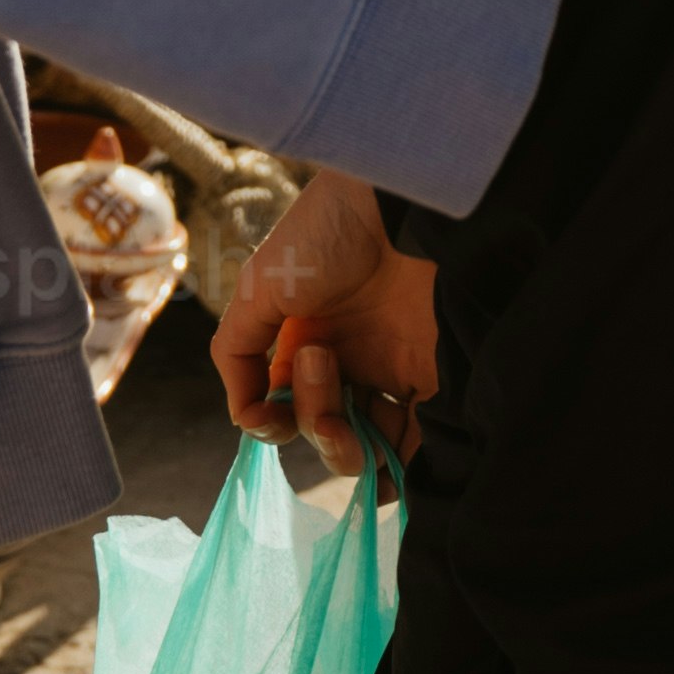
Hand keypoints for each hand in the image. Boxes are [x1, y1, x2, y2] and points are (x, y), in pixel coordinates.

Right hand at [213, 169, 437, 460]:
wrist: (399, 204)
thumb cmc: (324, 236)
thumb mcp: (259, 286)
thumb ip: (237, 353)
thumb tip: (246, 419)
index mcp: (305, 340)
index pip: (286, 411)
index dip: (274, 424)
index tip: (270, 412)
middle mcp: (350, 361)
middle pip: (326, 433)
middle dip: (315, 427)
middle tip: (322, 362)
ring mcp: (393, 370)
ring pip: (368, 448)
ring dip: (347, 453)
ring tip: (349, 417)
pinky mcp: (436, 377)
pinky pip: (418, 443)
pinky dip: (399, 468)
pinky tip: (386, 466)